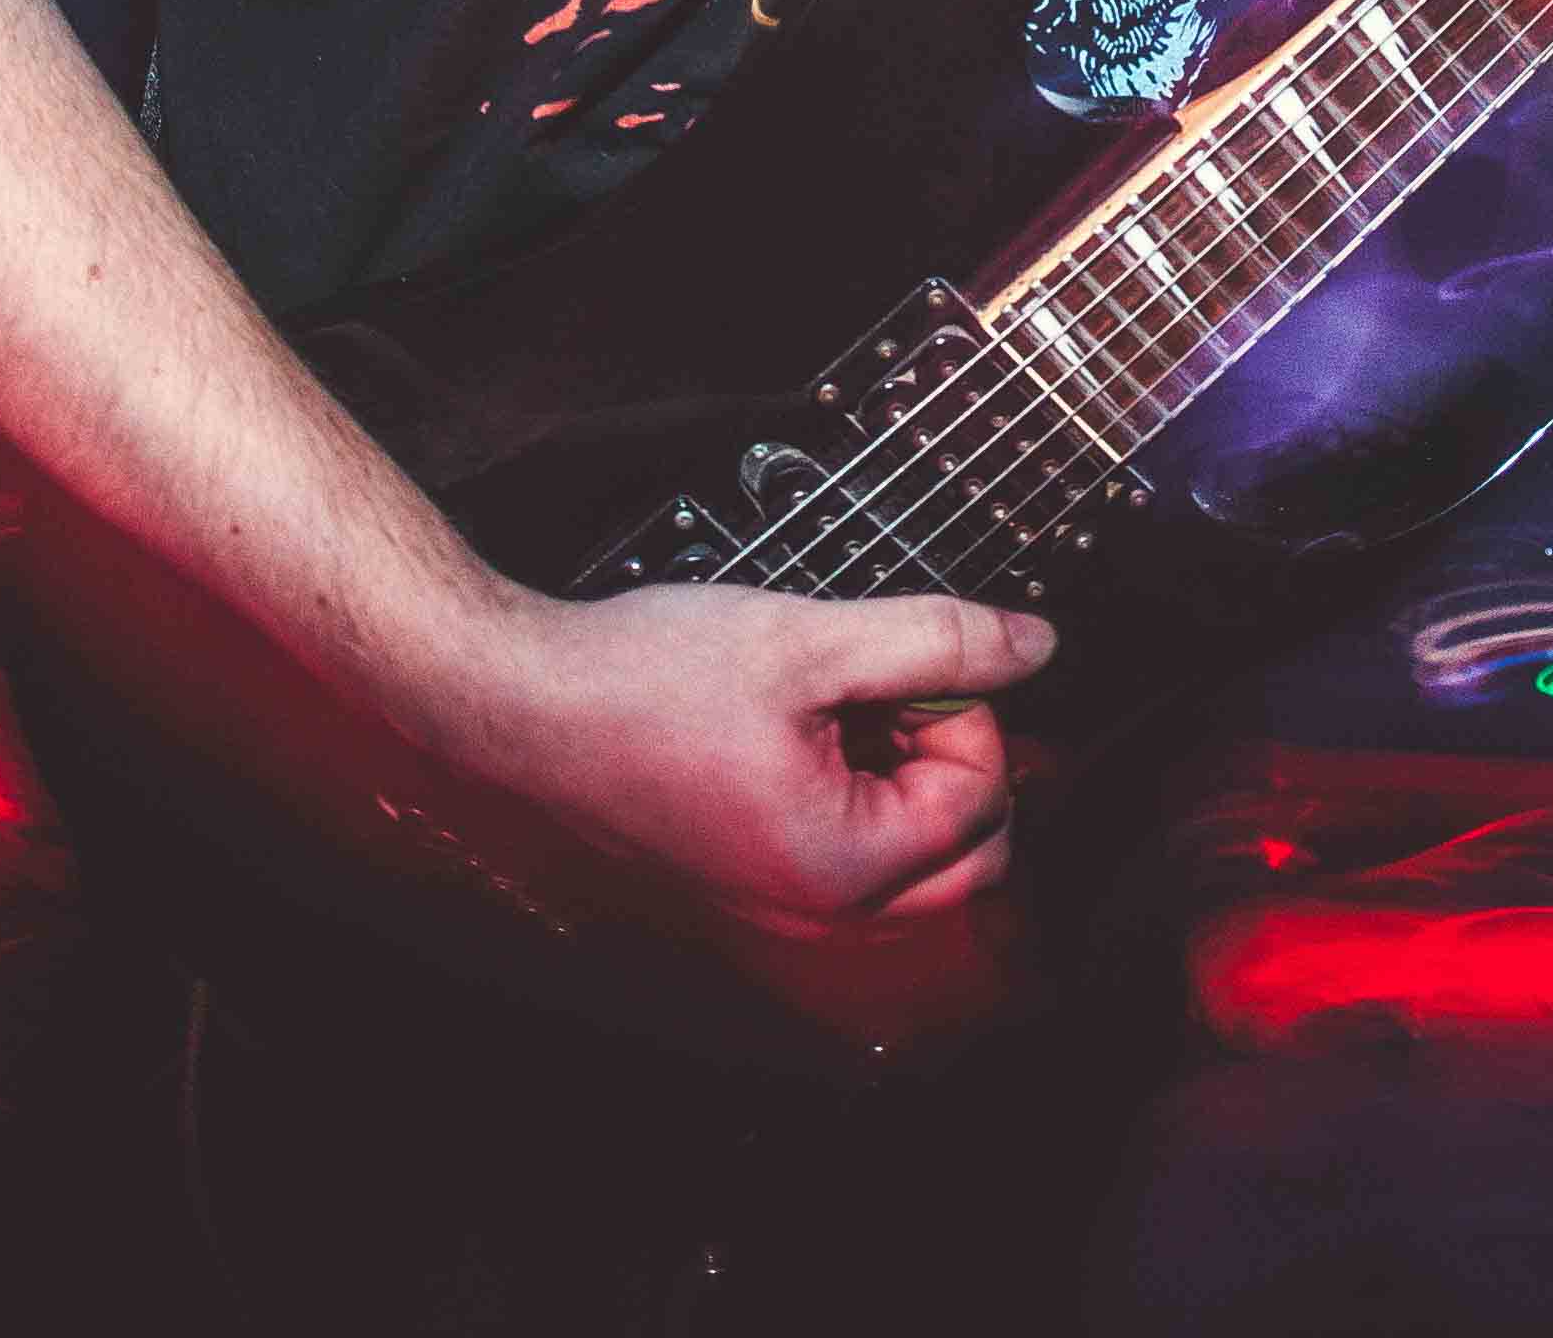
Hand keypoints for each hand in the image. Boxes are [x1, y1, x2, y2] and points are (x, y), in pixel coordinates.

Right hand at [438, 582, 1052, 940]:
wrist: (517, 706)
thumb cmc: (642, 680)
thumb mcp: (809, 640)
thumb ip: (936, 641)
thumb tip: (1035, 647)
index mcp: (844, 865)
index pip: (980, 798)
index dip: (961, 711)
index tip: (898, 665)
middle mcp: (815, 913)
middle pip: (963, 858)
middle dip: (948, 762)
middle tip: (881, 691)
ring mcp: (777, 909)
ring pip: (906, 863)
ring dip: (899, 781)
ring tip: (828, 707)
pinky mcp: (745, 889)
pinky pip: (842, 862)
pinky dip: (847, 797)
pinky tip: (790, 735)